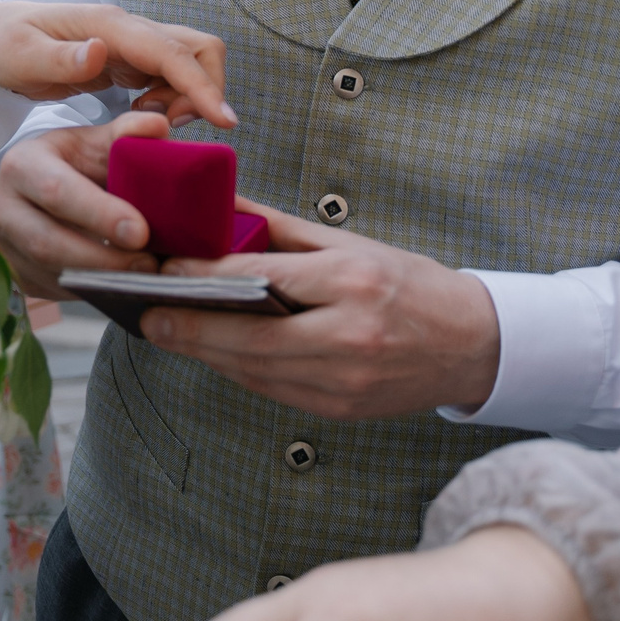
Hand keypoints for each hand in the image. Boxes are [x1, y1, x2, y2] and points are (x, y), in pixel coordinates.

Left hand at [0, 1, 235, 130]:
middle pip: (199, 48)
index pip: (172, 53)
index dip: (202, 86)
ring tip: (153, 124)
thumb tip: (100, 53)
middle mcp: (128, 29)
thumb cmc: (2, 44)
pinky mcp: (129, 61)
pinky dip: (173, 99)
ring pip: (190, 62)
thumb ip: (61, 59)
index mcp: (109, 26)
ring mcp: (131, 44)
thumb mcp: (21, 57)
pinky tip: (143, 118)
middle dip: (205, 89)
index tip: (226, 122)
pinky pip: (171, 76)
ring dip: (190, 96)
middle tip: (171, 126)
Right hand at [0, 112, 173, 298]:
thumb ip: (127, 133)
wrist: (40, 186)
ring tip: (143, 275)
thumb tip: (157, 126)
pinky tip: (123, 284)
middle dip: (103, 259)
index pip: (56, 191)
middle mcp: (0, 206)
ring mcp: (3, 245)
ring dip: (101, 279)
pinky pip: (55, 291)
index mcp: (21, 164)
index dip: (98, 213)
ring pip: (51, 273)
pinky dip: (93, 290)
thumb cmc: (74, 162)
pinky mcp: (17, 274)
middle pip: (48, 242)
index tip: (141, 232)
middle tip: (149, 264)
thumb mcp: (95, 142)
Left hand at [141, 204, 499, 418]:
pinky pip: (273, 390)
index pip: (261, 278)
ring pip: (255, 370)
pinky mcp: (340, 411)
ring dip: (205, 353)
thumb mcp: (351, 244)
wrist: (473, 344)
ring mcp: (345, 381)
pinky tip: (213, 352)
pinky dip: (239, 370)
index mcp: (352, 282)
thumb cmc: (409, 284)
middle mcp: (350, 336)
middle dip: (190, 327)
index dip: (205, 277)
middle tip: (146, 316)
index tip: (164, 270)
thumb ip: (282, 230)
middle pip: (249, 337)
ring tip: (166, 331)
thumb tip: (221, 209)